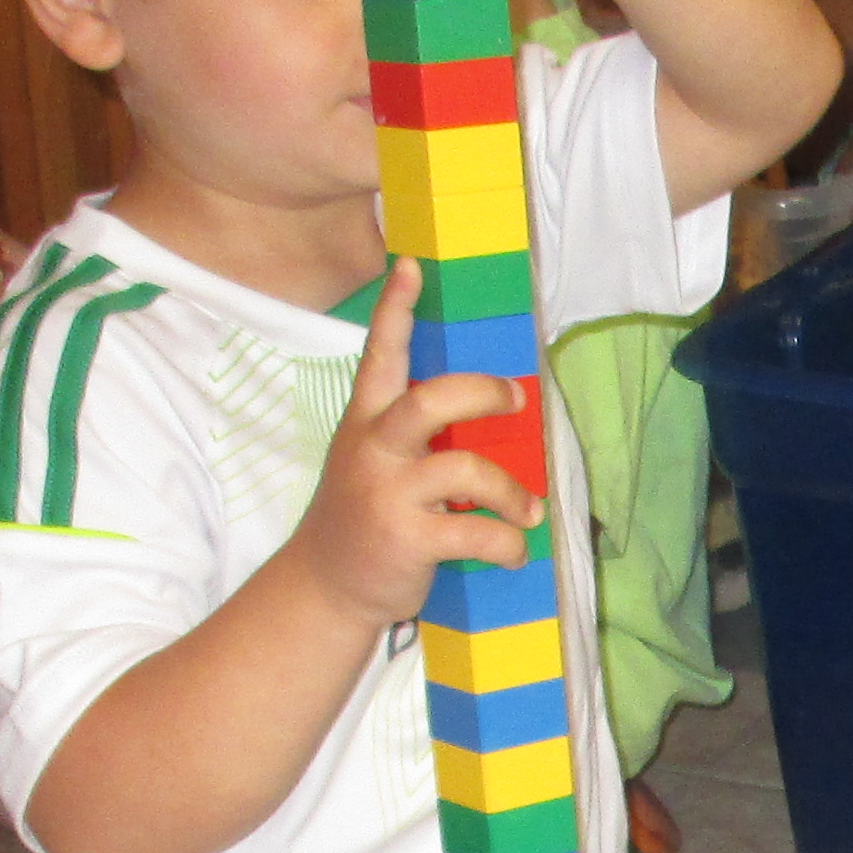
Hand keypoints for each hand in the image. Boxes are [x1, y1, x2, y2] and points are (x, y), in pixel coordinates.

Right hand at [284, 258, 540, 627]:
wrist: (326, 586)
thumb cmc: (364, 516)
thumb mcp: (370, 462)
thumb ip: (408, 434)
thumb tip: (480, 406)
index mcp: (365, 423)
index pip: (379, 356)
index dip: (395, 309)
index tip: (411, 266)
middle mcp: (373, 450)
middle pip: (429, 400)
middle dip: (482, 393)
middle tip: (516, 401)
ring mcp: (388, 494)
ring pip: (465, 469)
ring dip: (511, 492)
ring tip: (527, 511)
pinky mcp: (407, 539)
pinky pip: (476, 531)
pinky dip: (507, 542)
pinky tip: (511, 549)